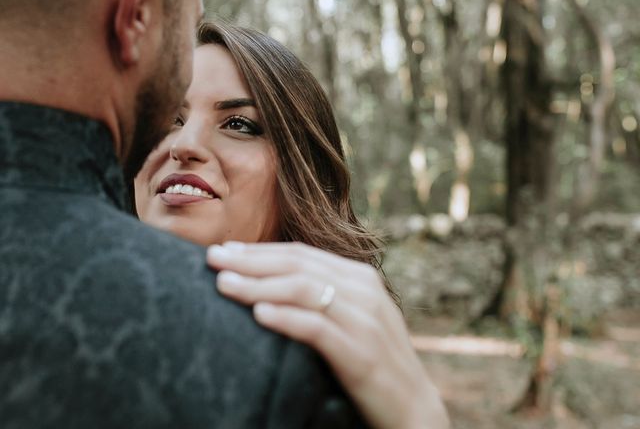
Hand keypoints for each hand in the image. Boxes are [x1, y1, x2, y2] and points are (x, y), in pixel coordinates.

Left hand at [207, 242, 449, 428]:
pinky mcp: (362, 353)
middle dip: (251, 260)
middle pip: (298, 265)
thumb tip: (271, 285)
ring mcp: (365, 320)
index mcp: (360, 278)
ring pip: (303, 290)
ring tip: (223, 284)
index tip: (225, 250)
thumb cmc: (372, 360)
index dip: (261, 250)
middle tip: (212, 258)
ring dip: (258, 285)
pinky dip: (286, 318)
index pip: (302, 254)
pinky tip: (258, 315)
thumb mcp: (352, 318)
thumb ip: (323, 296)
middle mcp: (364, 291)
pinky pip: (318, 328)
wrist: (413, 407)